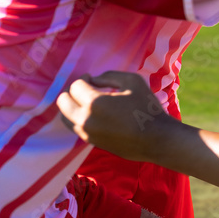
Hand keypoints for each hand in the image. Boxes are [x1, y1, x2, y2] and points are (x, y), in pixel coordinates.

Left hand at [57, 71, 174, 161]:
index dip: (83, 78)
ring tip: (86, 101)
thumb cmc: (146, 107)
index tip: (91, 78)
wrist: (155, 138)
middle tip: (85, 89)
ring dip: (72, 106)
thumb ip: (110, 76)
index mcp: (95, 102)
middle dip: (71, 92)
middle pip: (63, 102)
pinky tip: (93, 113)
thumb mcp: (133, 81)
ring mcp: (86, 133)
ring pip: (65, 117)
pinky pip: (75, 127)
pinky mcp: (90, 141)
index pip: (75, 86)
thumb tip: (94, 80)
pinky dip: (78, 118)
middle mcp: (85, 119)